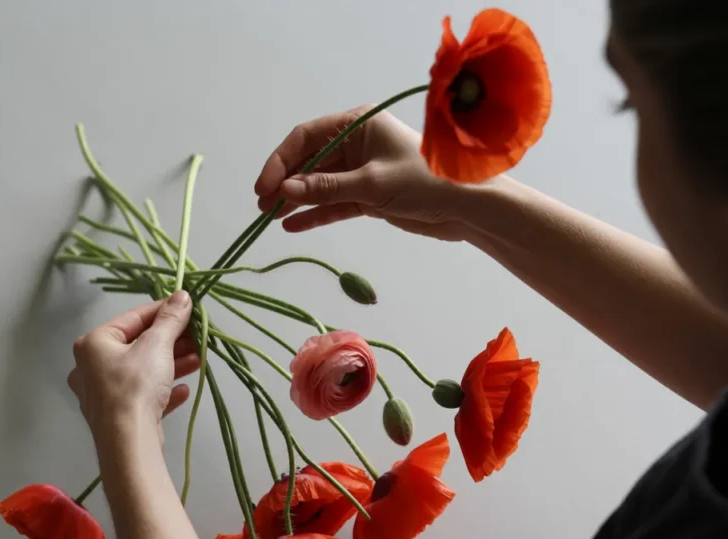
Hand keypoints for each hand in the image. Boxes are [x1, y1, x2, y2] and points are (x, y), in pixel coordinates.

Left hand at [68, 292, 199, 449]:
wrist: (128, 442)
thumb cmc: (136, 385)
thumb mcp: (157, 345)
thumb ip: (170, 319)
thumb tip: (182, 295)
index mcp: (93, 343)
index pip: (133, 318)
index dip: (163, 311)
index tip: (188, 308)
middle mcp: (90, 366)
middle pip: (138, 346)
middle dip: (171, 342)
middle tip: (197, 338)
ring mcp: (101, 394)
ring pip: (141, 371)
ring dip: (171, 365)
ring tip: (198, 361)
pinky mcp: (115, 416)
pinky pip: (141, 396)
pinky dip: (162, 390)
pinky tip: (183, 390)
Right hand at [255, 107, 471, 240]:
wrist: (465, 208)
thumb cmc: (424, 183)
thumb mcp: (371, 184)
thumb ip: (326, 188)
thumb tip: (285, 190)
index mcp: (358, 124)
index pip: (307, 137)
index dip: (281, 161)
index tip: (264, 186)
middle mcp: (356, 143)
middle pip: (310, 161)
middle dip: (286, 182)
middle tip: (263, 205)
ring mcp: (361, 170)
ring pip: (320, 183)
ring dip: (297, 199)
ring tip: (271, 216)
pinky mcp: (369, 195)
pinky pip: (334, 202)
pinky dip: (315, 213)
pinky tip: (293, 225)